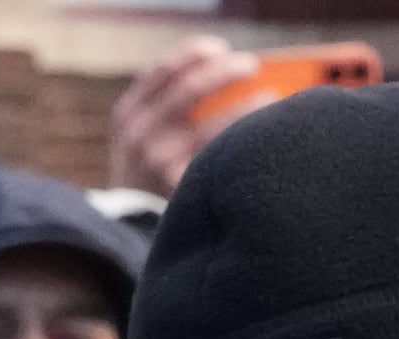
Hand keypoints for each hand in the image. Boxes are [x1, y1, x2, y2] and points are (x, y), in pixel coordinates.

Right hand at [109, 35, 262, 194]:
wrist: (128, 228)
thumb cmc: (145, 174)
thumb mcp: (136, 136)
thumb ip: (163, 107)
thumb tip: (220, 72)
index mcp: (127, 114)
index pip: (164, 69)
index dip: (196, 53)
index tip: (220, 49)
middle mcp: (140, 134)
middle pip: (191, 87)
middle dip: (227, 70)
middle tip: (252, 66)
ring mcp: (160, 163)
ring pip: (215, 126)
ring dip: (249, 107)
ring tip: (271, 97)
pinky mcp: (182, 190)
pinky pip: (223, 159)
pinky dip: (245, 142)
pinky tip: (263, 137)